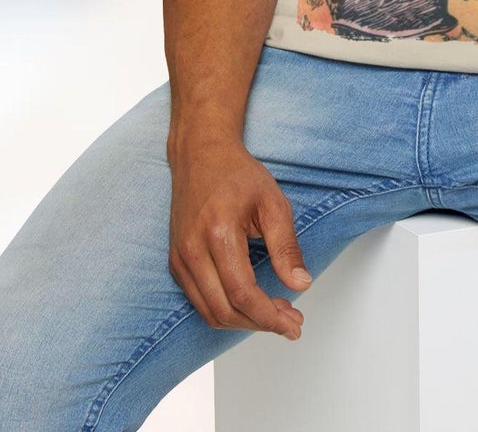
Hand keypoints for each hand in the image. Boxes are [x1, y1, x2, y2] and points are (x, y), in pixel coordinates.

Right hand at [167, 134, 311, 339]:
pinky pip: (200, 301)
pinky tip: (250, 304)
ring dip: (244, 322)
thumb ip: (286, 247)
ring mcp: (180, 258)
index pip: (242, 293)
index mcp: (218, 233)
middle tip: (290, 322)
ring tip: (275, 314)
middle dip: (260, 324)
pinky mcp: (176, 262)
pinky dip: (226, 311)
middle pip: (224, 311)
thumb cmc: (237, 174)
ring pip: (209, 312)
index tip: (293, 323)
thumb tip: (301, 284)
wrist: (201, 154)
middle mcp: (192, 250)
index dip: (269, 317)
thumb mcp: (273, 203)